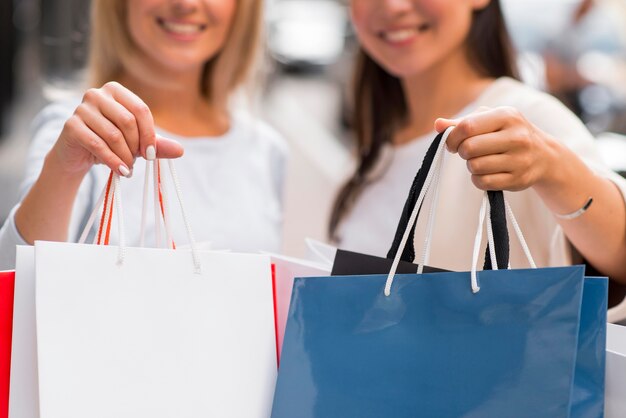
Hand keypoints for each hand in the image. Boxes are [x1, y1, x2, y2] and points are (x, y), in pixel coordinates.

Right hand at [51, 81, 183, 176]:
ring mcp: (81, 108)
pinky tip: (122, 172)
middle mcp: (96, 94)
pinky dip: (113, 161)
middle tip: (135, 160)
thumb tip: (180, 150)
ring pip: (114, 135)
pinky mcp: (71, 125)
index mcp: (115, 90)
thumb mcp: (136, 143)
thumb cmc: (110, 144)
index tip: (151, 154)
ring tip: (127, 166)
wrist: (77, 155)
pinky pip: (98, 145)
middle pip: (128, 121)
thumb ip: (157, 145)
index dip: (149, 134)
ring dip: (125, 156)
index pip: (140, 110)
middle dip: (136, 146)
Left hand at [435, 106, 556, 191]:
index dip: (452, 137)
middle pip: (469, 148)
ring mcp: (519, 160)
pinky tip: (486, 172)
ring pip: (474, 166)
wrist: (544, 156)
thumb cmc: (508, 134)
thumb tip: (437, 125)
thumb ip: (462, 122)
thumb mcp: (490, 120)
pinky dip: (478, 179)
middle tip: (468, 152)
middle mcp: (517, 137)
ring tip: (481, 160)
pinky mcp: (518, 180)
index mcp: (507, 116)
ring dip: (471, 165)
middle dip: (462, 152)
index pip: (468, 127)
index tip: (453, 142)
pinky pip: (482, 182)